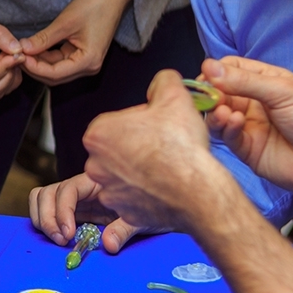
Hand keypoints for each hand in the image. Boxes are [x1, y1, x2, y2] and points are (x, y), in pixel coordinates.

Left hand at [18, 0, 131, 86]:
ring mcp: (85, 63)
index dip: (34, 67)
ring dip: (38, 63)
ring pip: (56, 71)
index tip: (18, 56)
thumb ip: (44, 39)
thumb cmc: (93, 7)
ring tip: (21, 51)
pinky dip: (46, 57)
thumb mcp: (65, 23)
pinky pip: (60, 62)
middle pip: (55, 76)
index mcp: (88, 61)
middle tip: (15, 55)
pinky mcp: (81, 56)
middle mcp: (88, 67)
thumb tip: (23, 49)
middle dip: (34, 68)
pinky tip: (33, 49)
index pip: (55, 73)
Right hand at [27, 175, 158, 252]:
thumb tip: (108, 244)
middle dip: (48, 217)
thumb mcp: (142, 218)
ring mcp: (77, 198)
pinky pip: (50, 209)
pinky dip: (46, 220)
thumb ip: (123, 229)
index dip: (62, 211)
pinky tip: (59, 236)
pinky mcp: (75, 210)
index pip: (68, 189)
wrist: (165, 205)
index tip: (68, 234)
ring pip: (44, 198)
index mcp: (97, 181)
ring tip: (57, 239)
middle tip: (60, 240)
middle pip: (48, 193)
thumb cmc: (156, 207)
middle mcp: (83, 187)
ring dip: (43, 218)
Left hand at [79, 71, 239, 236]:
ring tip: (167, 166)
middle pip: (118, 147)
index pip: (117, 121)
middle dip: (138, 145)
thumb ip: (163, 81)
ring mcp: (109, 191)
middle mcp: (95, 164)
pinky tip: (164, 185)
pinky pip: (133, 197)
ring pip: (125, 173)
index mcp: (98, 134)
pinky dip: (146, 192)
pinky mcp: (124, 212)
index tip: (158, 125)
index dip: (140, 121)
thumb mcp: (175, 96)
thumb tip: (162, 80)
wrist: (197, 191)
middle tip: (164, 145)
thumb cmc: (181, 147)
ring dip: (141, 169)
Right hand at [203, 58, 292, 199]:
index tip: (205, 76)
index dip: (216, 72)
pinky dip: (226, 129)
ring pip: (219, 116)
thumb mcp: (283, 90)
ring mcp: (250, 126)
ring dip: (215, 112)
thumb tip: (209, 67)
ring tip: (222, 112)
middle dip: (211, 94)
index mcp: (266, 82)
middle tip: (208, 96)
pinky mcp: (248, 150)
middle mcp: (254, 103)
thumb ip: (245, 81)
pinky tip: (234, 123)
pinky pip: (228, 138)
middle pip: (220, 93)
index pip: (231, 70)